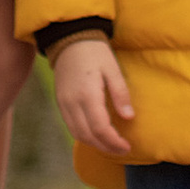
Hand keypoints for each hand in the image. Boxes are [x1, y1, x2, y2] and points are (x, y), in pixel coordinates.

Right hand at [51, 32, 134, 154]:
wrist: (70, 39)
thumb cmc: (95, 52)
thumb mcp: (113, 69)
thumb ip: (120, 94)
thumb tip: (129, 118)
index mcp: (87, 94)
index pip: (100, 128)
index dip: (114, 142)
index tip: (128, 146)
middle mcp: (72, 102)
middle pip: (88, 136)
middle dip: (106, 147)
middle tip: (122, 149)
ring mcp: (63, 104)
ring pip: (77, 134)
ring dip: (95, 144)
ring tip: (111, 145)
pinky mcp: (60, 102)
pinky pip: (71, 126)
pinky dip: (84, 135)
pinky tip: (97, 135)